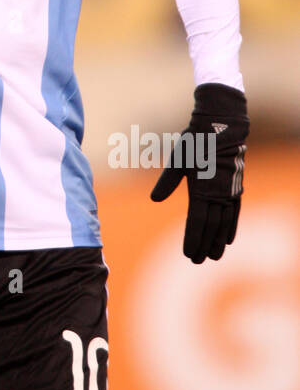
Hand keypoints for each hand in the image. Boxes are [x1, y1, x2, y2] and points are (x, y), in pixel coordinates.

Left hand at [150, 82, 248, 262]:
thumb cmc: (195, 142)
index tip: (188, 254)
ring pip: (224, 223)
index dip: (192, 239)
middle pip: (211, 227)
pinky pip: (234, 213)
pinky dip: (231, 227)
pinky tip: (228, 238)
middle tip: (198, 262)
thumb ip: (168, 181)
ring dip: (218, 241)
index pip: (196, 222)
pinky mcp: (235, 188)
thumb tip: (154, 199)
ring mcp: (229, 192)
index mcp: (202, 189)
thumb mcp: (178, 159)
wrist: (221, 127)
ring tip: (214, 257)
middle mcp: (218, 194)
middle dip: (204, 245)